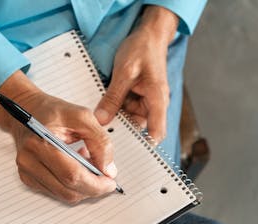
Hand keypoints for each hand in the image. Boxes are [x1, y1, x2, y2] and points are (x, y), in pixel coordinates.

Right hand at [0, 71, 116, 203]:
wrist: (27, 111)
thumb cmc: (53, 112)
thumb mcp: (83, 117)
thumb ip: (100, 142)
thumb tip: (108, 170)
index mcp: (40, 142)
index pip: (71, 175)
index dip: (95, 184)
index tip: (110, 182)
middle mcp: (29, 160)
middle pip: (68, 190)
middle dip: (92, 189)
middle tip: (106, 179)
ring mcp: (26, 171)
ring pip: (64, 195)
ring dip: (83, 187)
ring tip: (88, 165)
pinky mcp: (28, 178)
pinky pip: (57, 192)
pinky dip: (72, 186)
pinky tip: (75, 168)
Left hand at [95, 6, 178, 142]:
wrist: (148, 35)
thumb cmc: (142, 49)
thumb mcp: (124, 72)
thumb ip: (112, 97)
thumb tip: (101, 120)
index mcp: (158, 100)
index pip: (157, 132)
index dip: (145, 146)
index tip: (129, 155)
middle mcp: (154, 105)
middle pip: (139, 128)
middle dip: (123, 132)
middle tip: (103, 139)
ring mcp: (145, 102)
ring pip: (129, 120)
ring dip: (116, 120)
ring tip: (100, 120)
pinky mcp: (137, 99)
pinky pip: (125, 110)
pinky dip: (115, 110)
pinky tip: (103, 109)